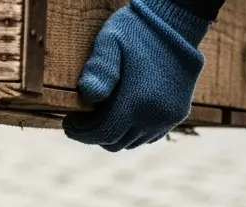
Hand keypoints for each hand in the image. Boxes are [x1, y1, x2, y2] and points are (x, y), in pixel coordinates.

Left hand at [63, 0, 211, 151]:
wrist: (175, 24)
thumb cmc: (135, 32)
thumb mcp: (110, 42)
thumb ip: (98, 69)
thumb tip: (88, 95)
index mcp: (137, 101)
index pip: (102, 134)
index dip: (80, 133)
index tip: (68, 122)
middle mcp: (155, 116)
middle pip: (115, 143)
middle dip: (93, 134)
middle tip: (80, 120)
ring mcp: (168, 118)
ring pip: (131, 143)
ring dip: (113, 134)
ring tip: (101, 115)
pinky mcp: (177, 115)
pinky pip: (148, 136)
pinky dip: (132, 132)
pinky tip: (122, 114)